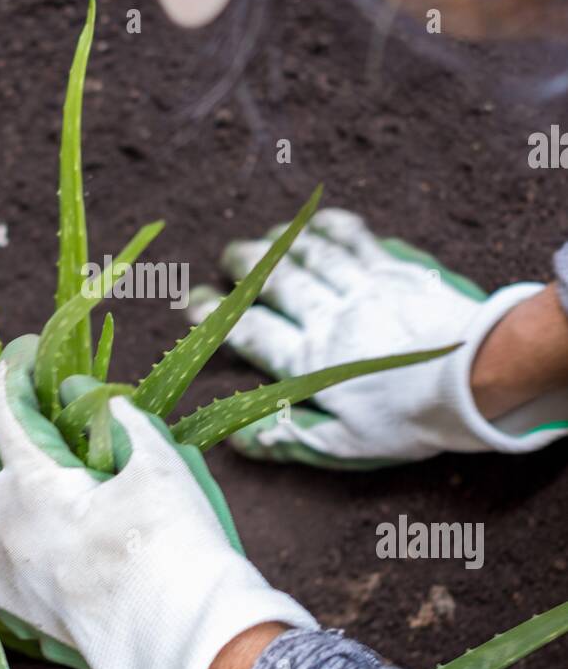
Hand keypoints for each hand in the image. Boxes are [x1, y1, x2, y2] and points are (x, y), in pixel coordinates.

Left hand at [0, 336, 315, 668]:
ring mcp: (8, 571)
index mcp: (36, 485)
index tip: (19, 357)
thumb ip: (127, 424)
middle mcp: (8, 526)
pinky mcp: (19, 609)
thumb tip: (104, 402)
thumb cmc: (174, 543)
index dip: (9, 380)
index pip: (6, 417)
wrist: (180, 634)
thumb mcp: (160, 465)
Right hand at [187, 209, 567, 466]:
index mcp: (311, 362)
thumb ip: (294, 438)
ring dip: (281, 244)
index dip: (217, 317)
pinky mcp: (394, 272)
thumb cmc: (412, 420)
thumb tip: (242, 441)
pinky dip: (332, 228)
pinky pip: (356, 241)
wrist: (476, 380)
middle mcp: (329, 318)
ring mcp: (361, 289)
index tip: (193, 303)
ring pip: (309, 257)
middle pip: (276, 283)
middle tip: (226, 258)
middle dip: (243, 267)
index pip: (253, 333)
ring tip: (262, 238)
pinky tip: (317, 223)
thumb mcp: (349, 445)